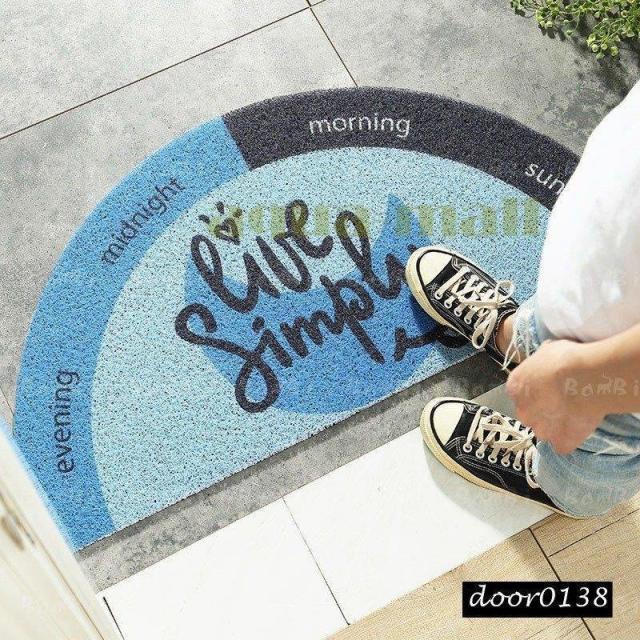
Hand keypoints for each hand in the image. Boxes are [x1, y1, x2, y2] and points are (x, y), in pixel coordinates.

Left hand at [505, 339, 604, 454]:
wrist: (584, 378)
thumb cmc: (565, 359)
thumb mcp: (547, 351)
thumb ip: (542, 362)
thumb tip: (547, 361)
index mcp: (515, 387)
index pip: (519, 393)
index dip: (535, 391)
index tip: (549, 388)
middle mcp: (522, 411)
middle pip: (530, 414)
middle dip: (543, 411)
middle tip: (563, 401)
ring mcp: (540, 429)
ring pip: (545, 430)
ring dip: (556, 425)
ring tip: (575, 414)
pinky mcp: (560, 443)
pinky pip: (563, 445)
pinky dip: (570, 439)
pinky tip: (581, 427)